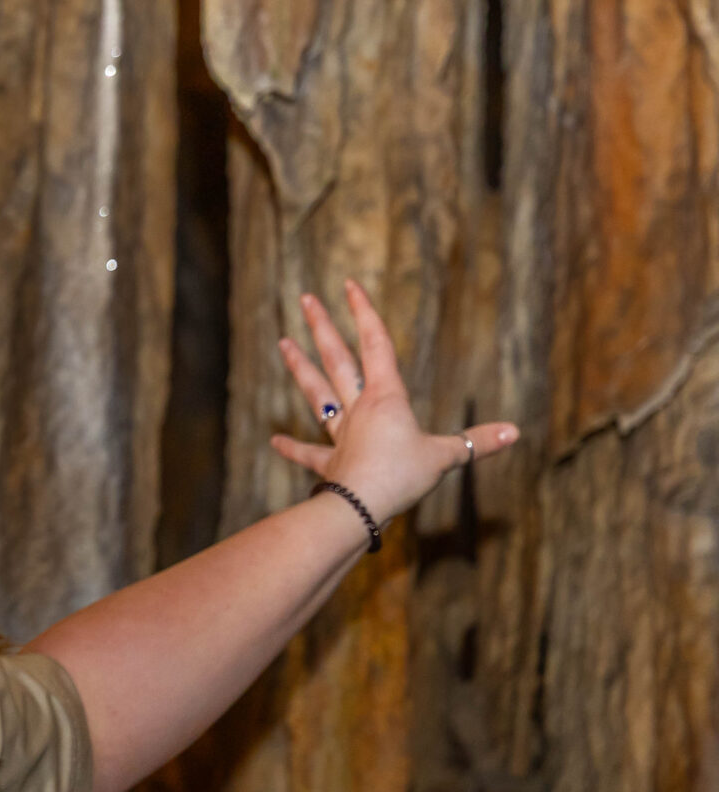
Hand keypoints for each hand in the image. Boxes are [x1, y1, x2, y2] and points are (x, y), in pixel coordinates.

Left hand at [269, 279, 517, 525]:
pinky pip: (309, 453)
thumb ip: (476, 443)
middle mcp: (359, 410)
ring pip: (318, 394)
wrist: (360, 506)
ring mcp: (340, 435)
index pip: (376, 345)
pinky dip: (292, 448)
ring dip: (301, 368)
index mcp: (386, 398)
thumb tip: (516, 432)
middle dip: (322, 327)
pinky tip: (274, 441)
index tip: (349, 285)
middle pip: (337, 360)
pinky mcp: (330, 463)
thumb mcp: (446, 457)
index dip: (365, 313)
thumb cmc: (401, 476)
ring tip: (283, 344)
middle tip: (305, 299)